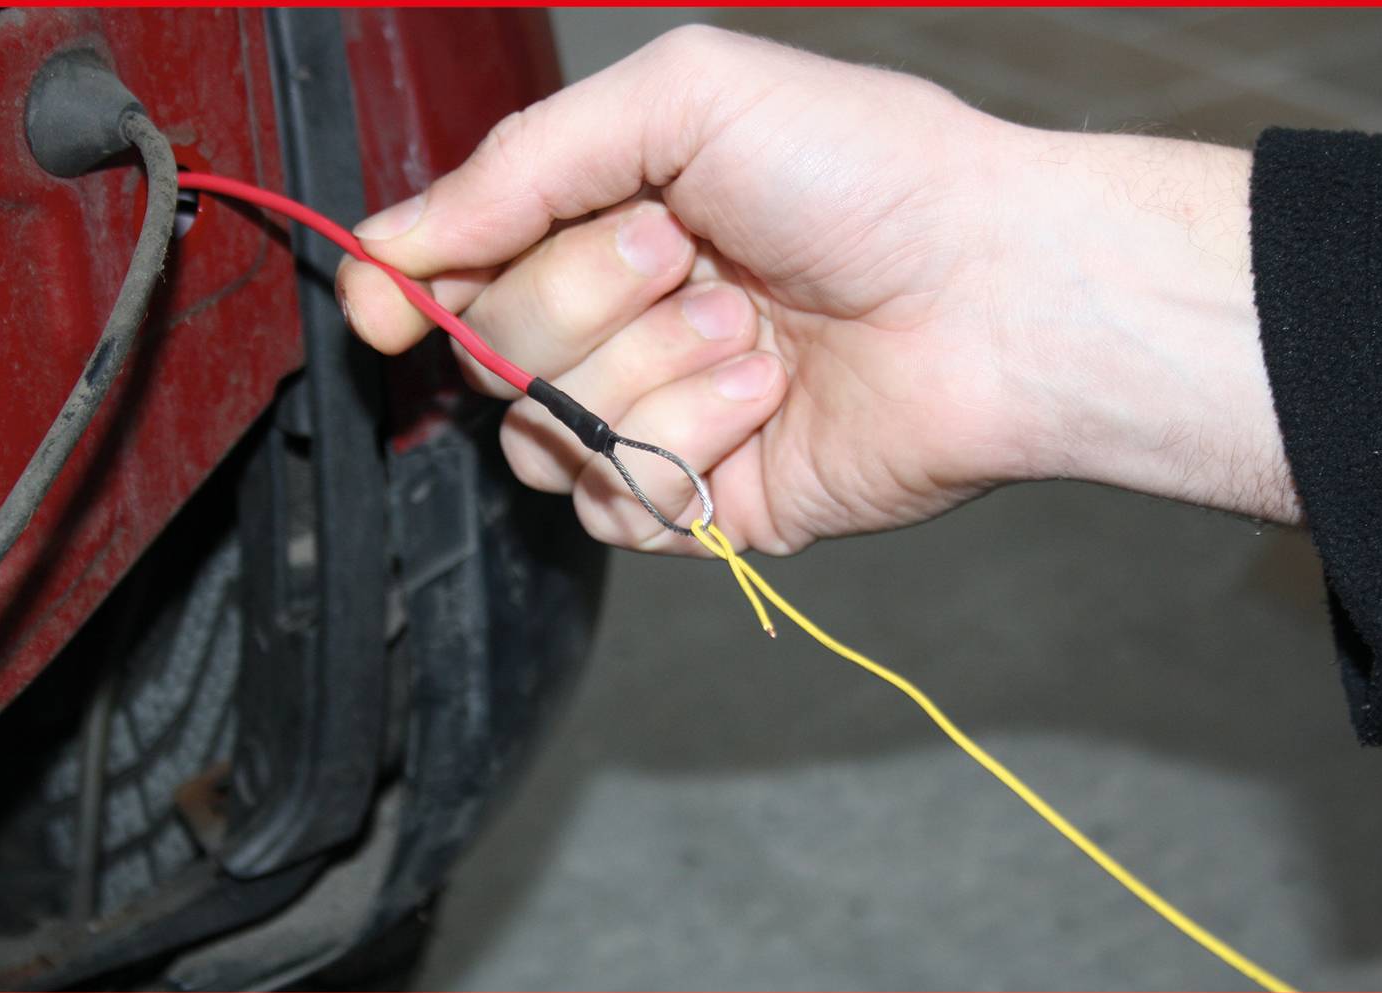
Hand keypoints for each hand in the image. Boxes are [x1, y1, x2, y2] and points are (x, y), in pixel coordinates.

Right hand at [337, 26, 1297, 556]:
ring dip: (643, 372)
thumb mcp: (686, 99)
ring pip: (543, 436)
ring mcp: (663, 415)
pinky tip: (766, 398)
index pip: (461, 266)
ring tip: (750, 330)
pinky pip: (618, 503)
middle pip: (491, 350)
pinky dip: (687, 443)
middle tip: (685, 252)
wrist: (996, 294)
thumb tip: (396, 241)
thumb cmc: (867, 174)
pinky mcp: (705, 501)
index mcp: (610, 219)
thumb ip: (526, 162)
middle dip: (581, 297)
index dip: (408, 287)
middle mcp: (624, 321)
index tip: (384, 304)